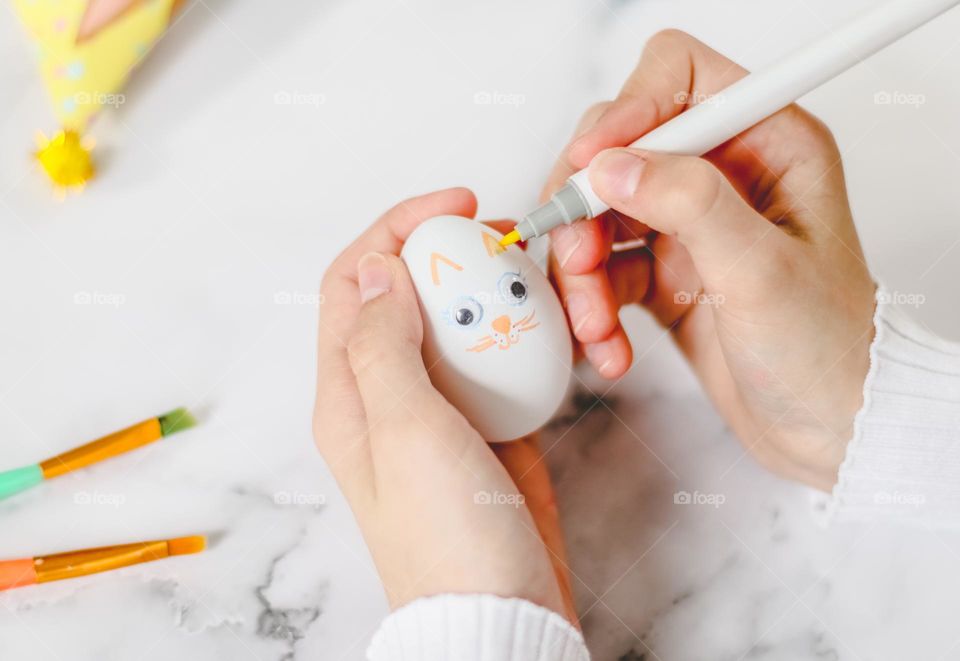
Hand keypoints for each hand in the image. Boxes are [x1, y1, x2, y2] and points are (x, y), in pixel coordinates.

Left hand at [313, 188, 572, 619]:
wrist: (500, 612)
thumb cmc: (444, 536)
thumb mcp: (403, 431)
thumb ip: (383, 345)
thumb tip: (380, 268)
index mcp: (349, 392)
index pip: (355, 281)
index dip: (396, 228)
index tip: (453, 206)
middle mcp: (388, 393)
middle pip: (408, 293)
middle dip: (448, 250)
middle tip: (503, 234)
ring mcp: (441, 409)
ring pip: (459, 322)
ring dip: (490, 287)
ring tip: (535, 270)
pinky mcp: (488, 425)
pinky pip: (500, 360)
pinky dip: (522, 332)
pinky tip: (555, 321)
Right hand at [545, 30, 875, 490]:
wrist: (830, 428)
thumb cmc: (827, 349)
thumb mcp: (761, 270)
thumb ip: (688, 203)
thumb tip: (612, 165)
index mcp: (767, 144)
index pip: (677, 78)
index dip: (627, 111)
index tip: (593, 166)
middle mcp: (723, 175)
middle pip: (618, 150)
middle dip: (585, 208)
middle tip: (578, 258)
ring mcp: (689, 225)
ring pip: (598, 215)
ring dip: (581, 272)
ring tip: (595, 324)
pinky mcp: (664, 272)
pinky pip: (603, 272)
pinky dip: (593, 308)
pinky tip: (608, 346)